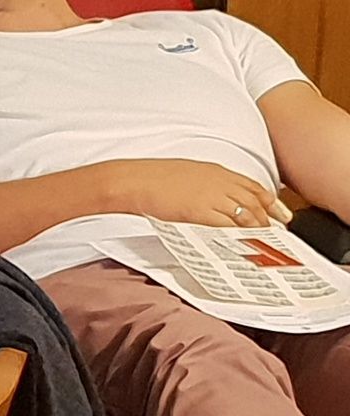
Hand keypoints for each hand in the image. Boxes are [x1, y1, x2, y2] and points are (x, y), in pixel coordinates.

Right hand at [105, 159, 290, 229]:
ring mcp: (211, 197)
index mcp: (218, 172)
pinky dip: (237, 235)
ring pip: (245, 214)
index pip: (255, 187)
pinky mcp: (200, 211)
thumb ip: (209, 184)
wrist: (136, 181)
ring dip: (256, 230)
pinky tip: (241, 243)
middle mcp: (220, 183)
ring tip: (262, 242)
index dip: (272, 202)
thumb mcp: (189, 174)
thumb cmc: (155, 178)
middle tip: (276, 234)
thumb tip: (219, 199)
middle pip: (255, 202)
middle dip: (269, 219)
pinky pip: (227, 225)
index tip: (280, 214)